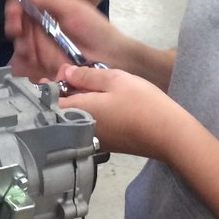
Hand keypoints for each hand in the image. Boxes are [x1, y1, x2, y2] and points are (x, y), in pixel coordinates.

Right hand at [0, 0, 124, 81]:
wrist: (110, 56)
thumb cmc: (95, 29)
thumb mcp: (73, 8)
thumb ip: (48, 0)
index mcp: (46, 9)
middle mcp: (39, 26)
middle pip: (16, 21)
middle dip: (12, 20)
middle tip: (16, 22)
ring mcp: (39, 46)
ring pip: (18, 42)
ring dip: (20, 41)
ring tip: (28, 43)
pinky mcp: (41, 65)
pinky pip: (24, 63)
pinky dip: (23, 59)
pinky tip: (30, 56)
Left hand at [57, 64, 179, 159]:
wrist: (169, 135)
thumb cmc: (141, 103)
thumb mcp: (115, 79)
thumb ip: (87, 76)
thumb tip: (65, 73)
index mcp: (78, 111)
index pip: (49, 102)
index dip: (49, 87)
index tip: (61, 74)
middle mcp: (80, 129)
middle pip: (61, 111)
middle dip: (64, 92)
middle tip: (78, 75)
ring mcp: (93, 139)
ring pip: (74, 118)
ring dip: (77, 102)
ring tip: (91, 86)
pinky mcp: (106, 144)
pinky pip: (87, 125)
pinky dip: (88, 112)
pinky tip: (102, 102)